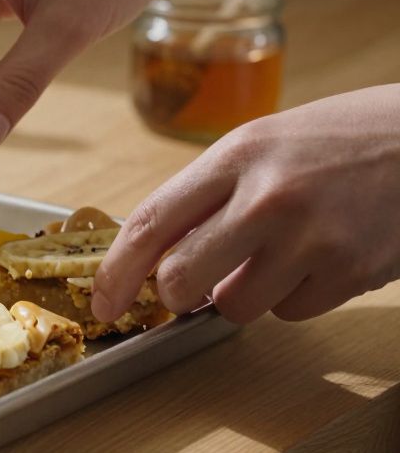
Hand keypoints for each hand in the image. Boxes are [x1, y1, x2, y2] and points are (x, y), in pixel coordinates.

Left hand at [94, 85, 399, 323]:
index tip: (101, 301)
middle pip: (180, 279)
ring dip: (245, 294)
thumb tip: (164, 258)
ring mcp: (311, 237)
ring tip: (280, 253)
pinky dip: (297, 296)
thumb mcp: (265, 143)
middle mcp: (268, 196)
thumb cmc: (343, 139)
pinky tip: (322, 257)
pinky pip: (291, 312)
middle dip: (177, 294)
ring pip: (235, 307)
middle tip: (195, 284)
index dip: (115, 272)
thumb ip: (211, 196)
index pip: (150, 222)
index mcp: (237, 155)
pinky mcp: (350, 271)